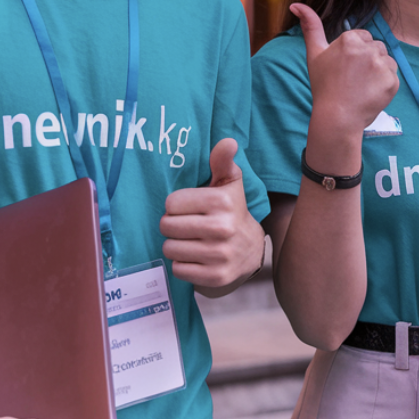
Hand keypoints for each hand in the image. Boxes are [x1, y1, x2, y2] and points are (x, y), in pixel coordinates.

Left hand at [160, 138, 265, 290]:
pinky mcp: (215, 276)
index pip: (171, 203)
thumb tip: (228, 141)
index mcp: (222, 202)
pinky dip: (182, 264)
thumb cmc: (231, 210)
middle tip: (186, 225)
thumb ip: (222, 160)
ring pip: (170, 248)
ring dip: (176, 245)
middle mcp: (222, 228)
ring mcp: (219, 255)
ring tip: (190, 241)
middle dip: (172, 226)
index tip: (189, 208)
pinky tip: (196, 257)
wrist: (251, 250)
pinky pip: (178, 269)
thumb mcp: (229, 183)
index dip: (176, 206)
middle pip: (167, 226)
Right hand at [293, 3, 398, 172]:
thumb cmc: (324, 86)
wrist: (336, 117)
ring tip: (362, 85)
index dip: (355, 53)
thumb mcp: (314, 54)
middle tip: (353, 78)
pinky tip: (371, 93)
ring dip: (378, 70)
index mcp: (349, 39)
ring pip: (386, 60)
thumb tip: (295, 4)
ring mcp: (381, 65)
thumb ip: (310, 27)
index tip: (346, 68)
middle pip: (376, 47)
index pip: (363, 37)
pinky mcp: (392, 81)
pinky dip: (385, 84)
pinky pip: (393, 75)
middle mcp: (367, 49)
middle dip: (368, 60)